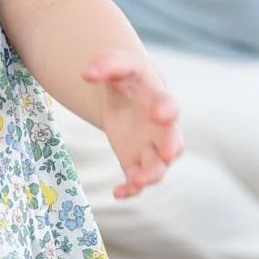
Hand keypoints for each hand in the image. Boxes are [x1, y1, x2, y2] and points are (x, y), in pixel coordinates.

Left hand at [82, 52, 181, 199]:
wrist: (124, 95)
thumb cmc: (126, 78)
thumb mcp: (117, 65)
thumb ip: (106, 65)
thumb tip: (85, 73)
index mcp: (159, 100)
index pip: (168, 104)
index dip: (166, 109)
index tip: (160, 113)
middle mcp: (161, 128)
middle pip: (172, 141)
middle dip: (171, 147)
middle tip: (168, 153)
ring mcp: (150, 148)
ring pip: (159, 167)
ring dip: (152, 175)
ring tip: (140, 180)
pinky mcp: (135, 162)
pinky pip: (137, 181)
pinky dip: (130, 189)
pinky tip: (117, 193)